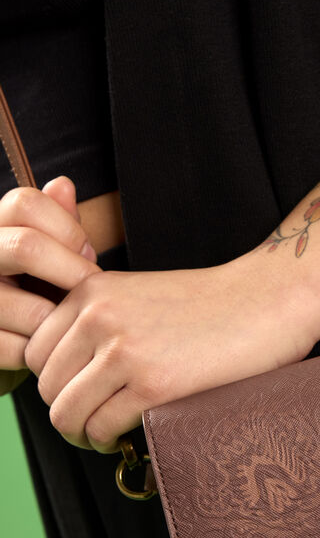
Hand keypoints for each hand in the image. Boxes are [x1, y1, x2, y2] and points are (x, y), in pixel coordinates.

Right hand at [0, 176, 99, 394]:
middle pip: (26, 247)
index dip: (68, 230)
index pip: (25, 203)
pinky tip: (51, 346)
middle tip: (91, 294)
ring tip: (72, 325)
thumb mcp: (50, 250)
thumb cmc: (38, 285)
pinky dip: (46, 352)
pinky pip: (21, 348)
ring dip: (64, 323)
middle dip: (73, 274)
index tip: (87, 253)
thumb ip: (60, 223)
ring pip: (32, 308)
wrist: (4, 331)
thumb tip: (63, 185)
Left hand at [24, 255, 318, 452]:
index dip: (56, 382)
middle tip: (93, 423)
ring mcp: (125, 351)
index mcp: (92, 292)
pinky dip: (108, 440)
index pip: (35, 351)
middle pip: (46, 386)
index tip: (83, 395)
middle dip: (67, 411)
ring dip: (81, 432)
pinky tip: (127, 436)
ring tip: (106, 434)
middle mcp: (98, 318)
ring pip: (66, 413)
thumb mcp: (142, 295)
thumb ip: (101, 320)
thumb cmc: (217, 305)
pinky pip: (102, 427)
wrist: (271, 300)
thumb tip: (72, 375)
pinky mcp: (155, 384)